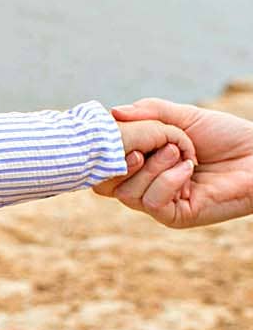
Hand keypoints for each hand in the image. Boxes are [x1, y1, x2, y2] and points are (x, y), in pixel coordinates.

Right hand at [99, 99, 252, 227]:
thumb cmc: (226, 136)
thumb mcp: (183, 118)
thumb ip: (150, 113)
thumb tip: (113, 112)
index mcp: (143, 166)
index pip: (105, 168)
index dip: (104, 153)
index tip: (116, 134)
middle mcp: (147, 187)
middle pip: (107, 185)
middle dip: (122, 161)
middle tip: (143, 147)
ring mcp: (160, 203)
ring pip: (128, 194)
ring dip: (152, 168)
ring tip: (179, 152)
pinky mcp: (176, 217)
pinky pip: (152, 203)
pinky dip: (167, 181)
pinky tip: (188, 168)